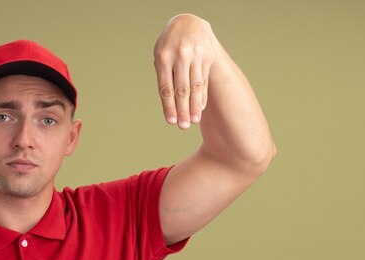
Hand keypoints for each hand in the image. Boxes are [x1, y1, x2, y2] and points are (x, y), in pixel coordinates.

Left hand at [153, 14, 218, 129]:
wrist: (188, 22)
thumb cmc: (169, 45)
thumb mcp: (161, 56)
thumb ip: (164, 77)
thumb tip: (170, 104)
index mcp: (163, 57)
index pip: (166, 88)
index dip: (168, 107)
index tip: (171, 122)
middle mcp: (181, 56)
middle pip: (182, 89)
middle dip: (182, 110)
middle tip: (183, 127)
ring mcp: (196, 55)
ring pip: (196, 86)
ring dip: (194, 106)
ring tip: (193, 121)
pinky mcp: (208, 56)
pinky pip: (204, 80)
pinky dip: (202, 96)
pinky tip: (199, 108)